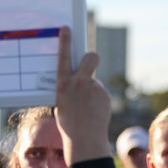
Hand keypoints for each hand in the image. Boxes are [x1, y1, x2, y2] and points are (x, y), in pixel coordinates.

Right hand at [54, 26, 110, 163]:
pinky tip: (96, 112)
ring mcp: (94, 87)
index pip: (63, 56)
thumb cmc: (70, 124)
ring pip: (96, 83)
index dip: (65, 41)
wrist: (85, 138)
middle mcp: (79, 82)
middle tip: (90, 62)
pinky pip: (102, 93)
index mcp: (63, 84)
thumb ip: (69, 88)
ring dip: (94, 91)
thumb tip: (77, 82)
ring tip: (89, 109)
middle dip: (92, 58)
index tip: (67, 29)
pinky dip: (100, 100)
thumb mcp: (62, 103)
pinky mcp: (105, 95)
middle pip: (91, 58)